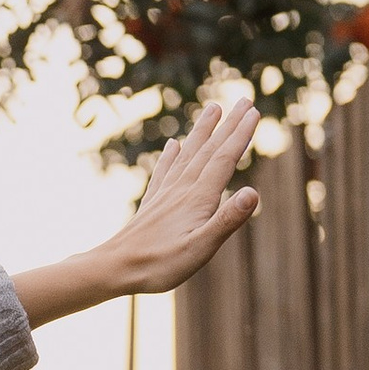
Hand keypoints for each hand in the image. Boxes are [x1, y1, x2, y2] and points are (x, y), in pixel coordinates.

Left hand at [11, 92, 260, 328]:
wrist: (114, 269)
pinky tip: (172, 145)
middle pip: (209, 150)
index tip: (254, 111)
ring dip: (202, 132)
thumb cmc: (160, 264)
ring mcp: (165, 195)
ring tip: (213, 109)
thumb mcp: (201, 248)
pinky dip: (171, 155)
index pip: (224, 159)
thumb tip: (253, 192)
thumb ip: (227, 220)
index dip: (241, 135)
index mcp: (198, 198)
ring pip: (188, 155)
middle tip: (244, 100)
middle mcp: (182, 189)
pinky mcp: (152, 204)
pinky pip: (164, 172)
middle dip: (228, 125)